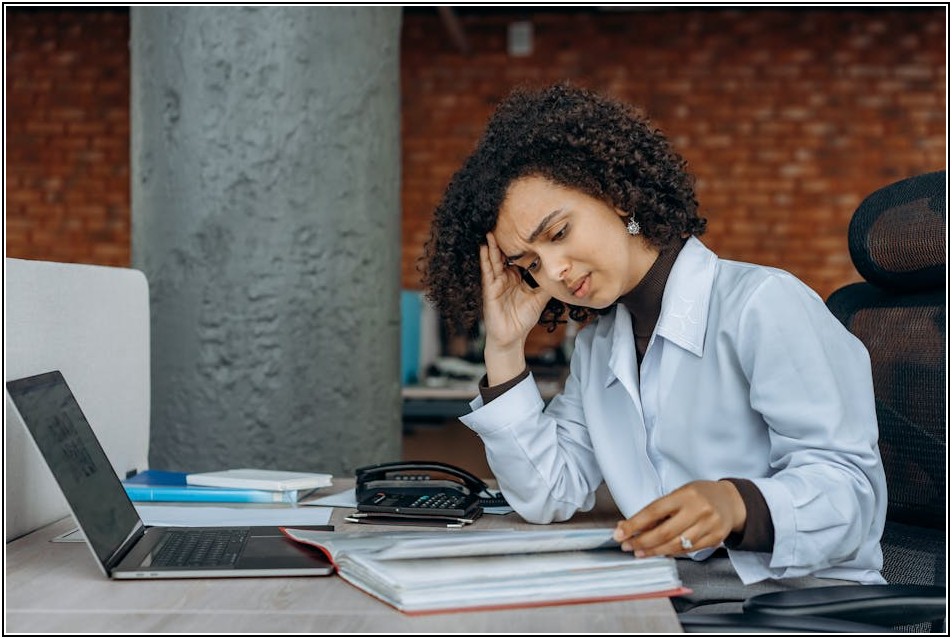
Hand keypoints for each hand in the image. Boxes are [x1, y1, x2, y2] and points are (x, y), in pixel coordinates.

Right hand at [479, 232, 550, 382]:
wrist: (512, 338)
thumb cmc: (523, 319)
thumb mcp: (540, 298)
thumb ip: (549, 285)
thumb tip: (564, 274)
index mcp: (517, 278)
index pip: (519, 257)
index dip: (522, 245)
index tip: (526, 229)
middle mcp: (505, 277)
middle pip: (505, 255)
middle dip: (505, 240)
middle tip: (506, 221)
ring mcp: (496, 282)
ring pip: (495, 260)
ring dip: (493, 245)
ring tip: (491, 229)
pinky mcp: (490, 289)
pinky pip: (488, 271)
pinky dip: (485, 259)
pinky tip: (484, 247)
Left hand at [612, 480, 745, 557]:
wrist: (731, 501)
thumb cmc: (699, 495)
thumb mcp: (679, 494)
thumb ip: (658, 510)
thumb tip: (630, 526)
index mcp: (685, 495)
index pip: (654, 511)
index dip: (634, 524)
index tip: (619, 533)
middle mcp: (698, 510)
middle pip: (664, 532)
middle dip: (642, 542)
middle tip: (627, 546)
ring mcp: (709, 526)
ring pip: (675, 545)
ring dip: (654, 551)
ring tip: (640, 552)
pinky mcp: (715, 539)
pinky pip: (688, 550)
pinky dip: (671, 552)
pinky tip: (660, 552)